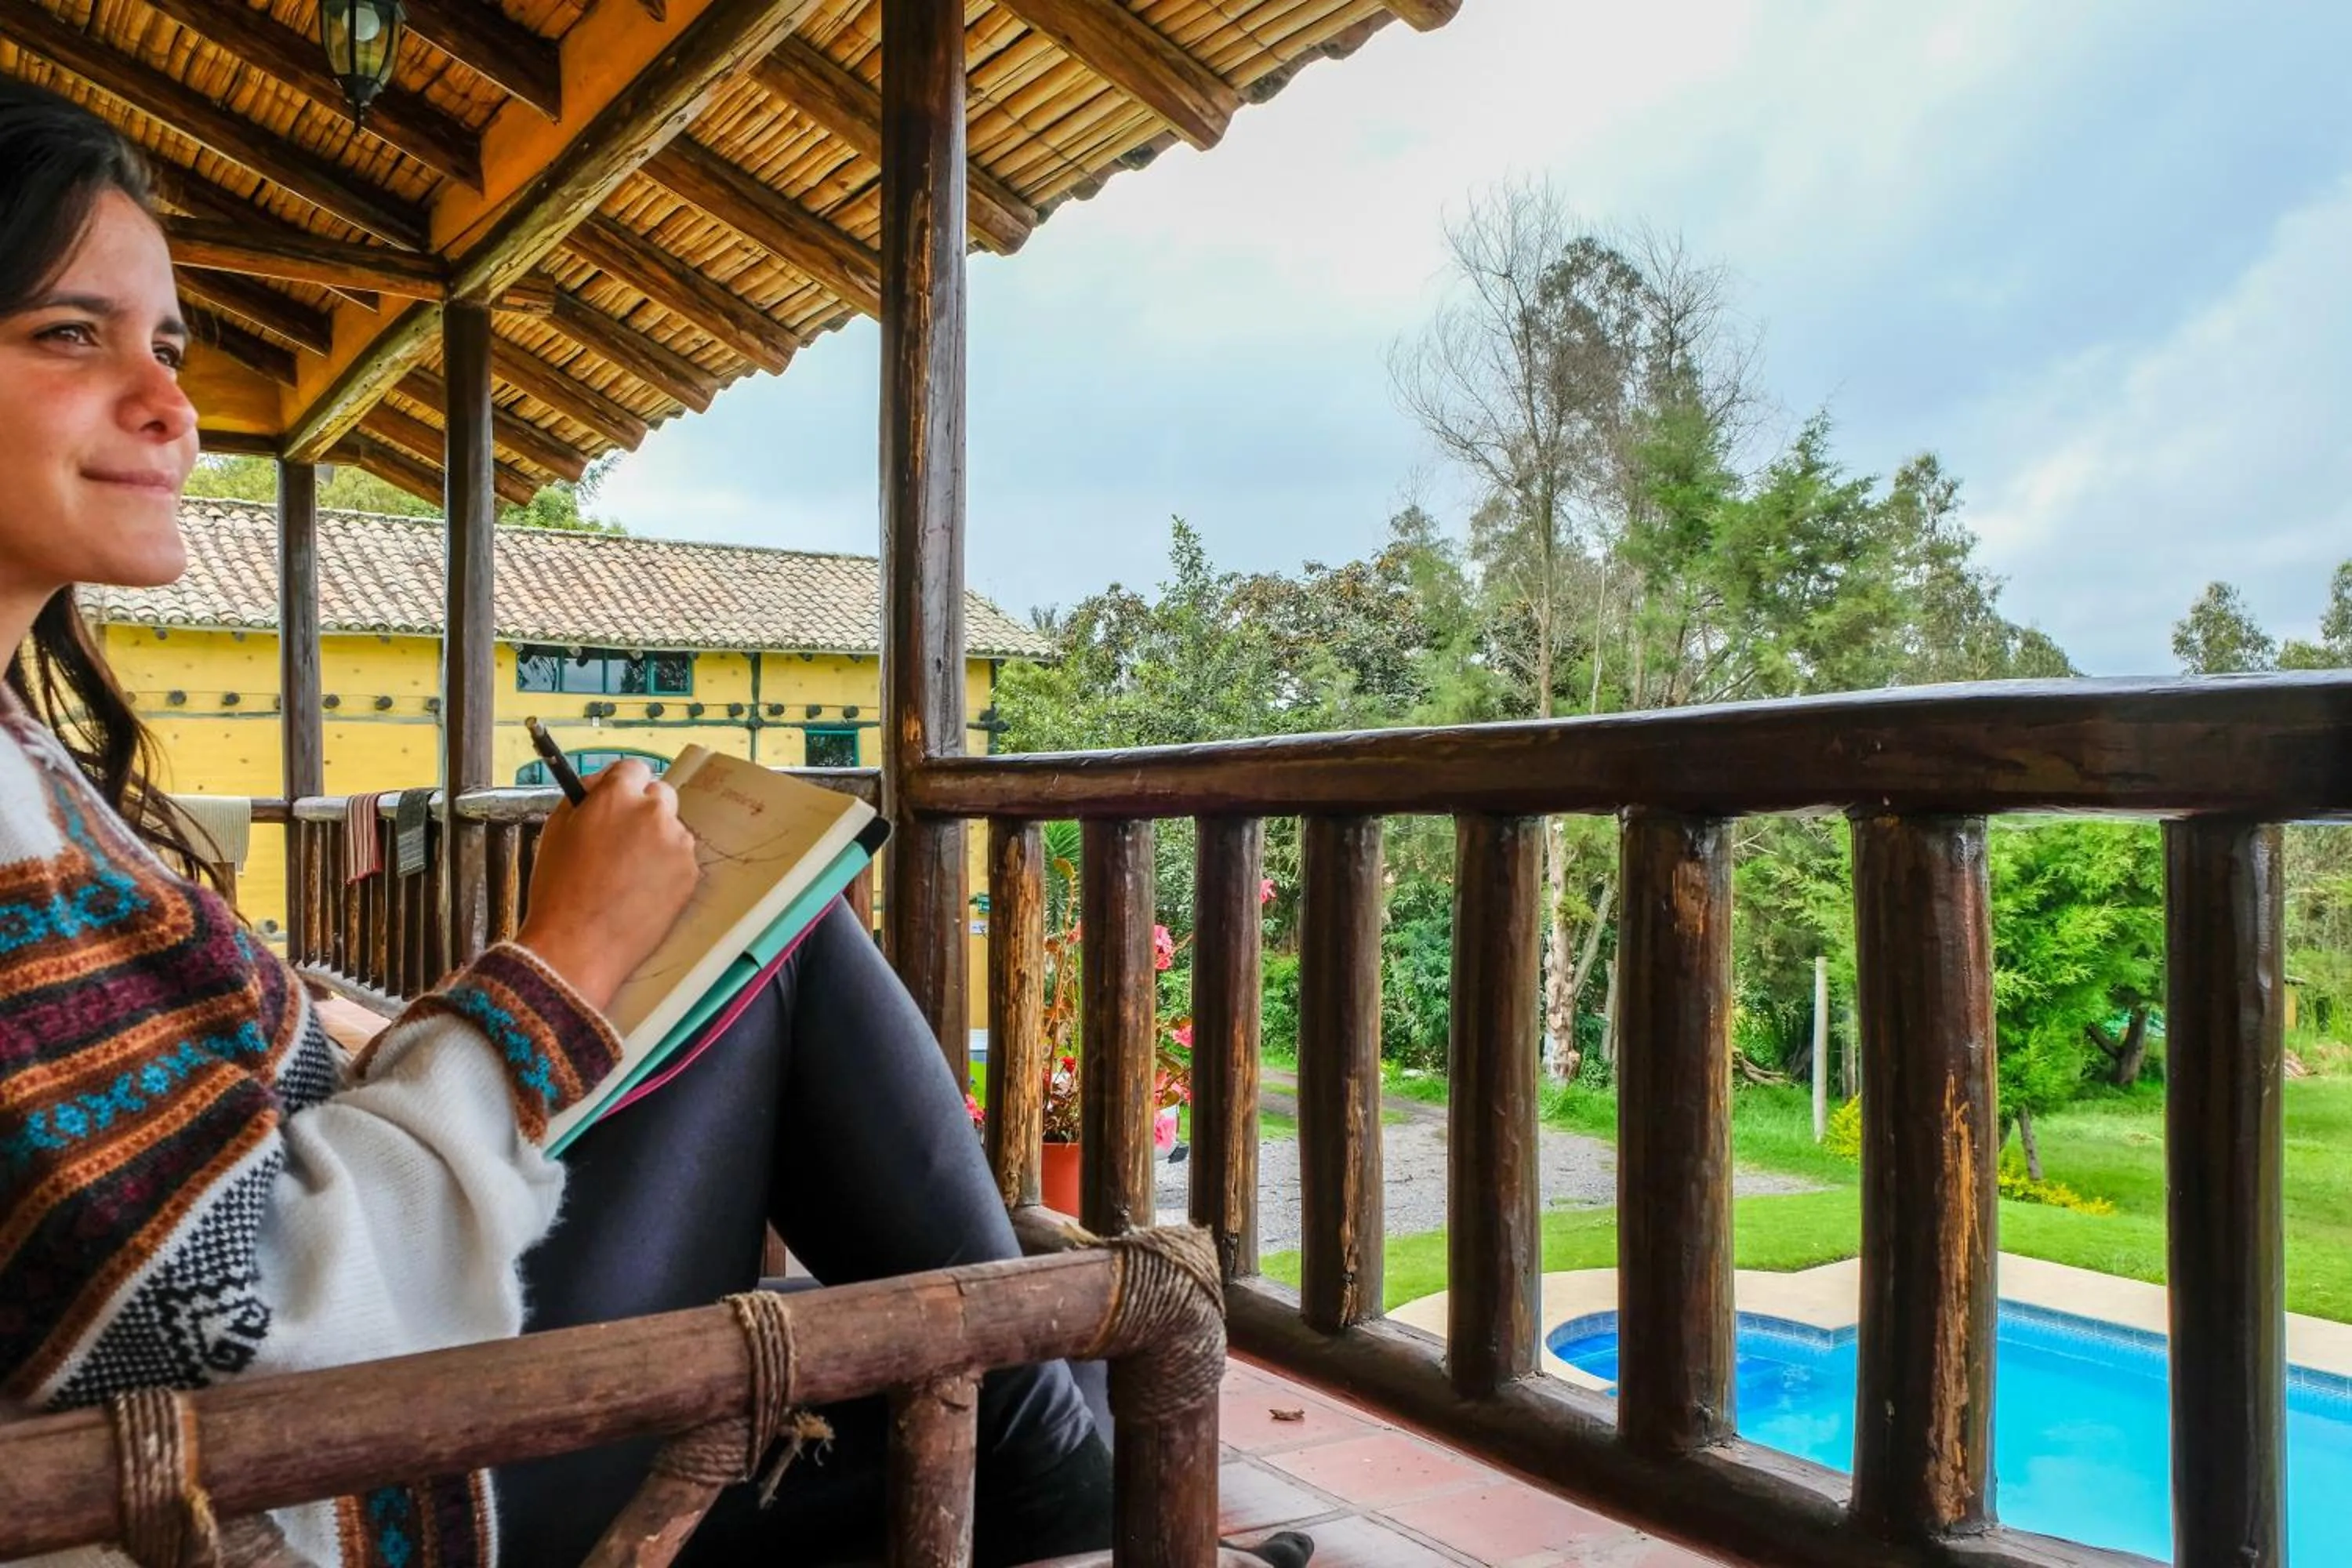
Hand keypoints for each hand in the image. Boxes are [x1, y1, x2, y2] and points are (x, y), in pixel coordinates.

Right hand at [513, 760, 699, 1011]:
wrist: (578, 945)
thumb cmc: (558, 889)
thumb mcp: (556, 829)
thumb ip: (583, 797)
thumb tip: (601, 783)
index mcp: (618, 796)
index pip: (634, 768)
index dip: (623, 785)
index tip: (616, 801)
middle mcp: (654, 813)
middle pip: (660, 794)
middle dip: (644, 809)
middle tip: (622, 839)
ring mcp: (677, 843)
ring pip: (672, 829)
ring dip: (657, 840)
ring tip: (628, 873)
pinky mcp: (690, 873)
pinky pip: (680, 859)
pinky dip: (666, 868)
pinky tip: (641, 890)